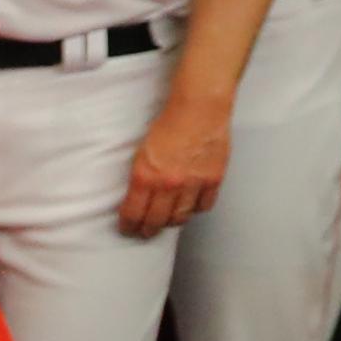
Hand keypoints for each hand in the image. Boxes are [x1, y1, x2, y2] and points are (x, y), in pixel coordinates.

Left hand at [120, 94, 232, 236]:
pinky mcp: (213, 180)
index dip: (129, 226)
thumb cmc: (170, 123)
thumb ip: (142, 176)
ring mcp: (193, 184)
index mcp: (145, 176)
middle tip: (145, 232)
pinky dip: (196, 209)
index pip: (134, 213)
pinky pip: (204, 206)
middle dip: (148, 230)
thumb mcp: (142, 151)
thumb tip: (139, 196)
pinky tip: (191, 206)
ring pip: (181, 217)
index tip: (128, 229)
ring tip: (167, 221)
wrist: (199, 108)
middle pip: (157, 221)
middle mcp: (168, 184)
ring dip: (172, 222)